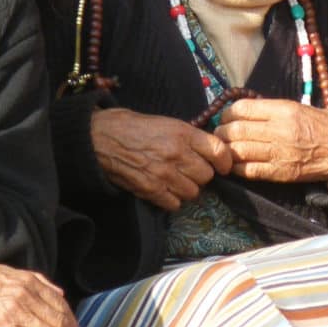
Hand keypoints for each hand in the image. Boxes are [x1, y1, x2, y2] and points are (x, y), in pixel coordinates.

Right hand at [91, 108, 231, 210]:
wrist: (102, 137)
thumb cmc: (134, 126)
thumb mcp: (167, 123)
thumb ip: (190, 137)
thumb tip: (211, 151)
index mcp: (183, 133)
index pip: (219, 152)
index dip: (225, 161)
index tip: (223, 166)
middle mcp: (176, 153)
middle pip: (206, 176)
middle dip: (200, 175)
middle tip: (189, 170)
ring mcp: (164, 173)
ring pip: (193, 192)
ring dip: (186, 188)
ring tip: (174, 179)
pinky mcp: (150, 189)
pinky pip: (175, 204)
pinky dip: (171, 199)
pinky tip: (163, 189)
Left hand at [213, 99, 327, 185]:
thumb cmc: (324, 125)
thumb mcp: (298, 108)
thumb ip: (270, 110)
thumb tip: (242, 113)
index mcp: (284, 110)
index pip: (242, 109)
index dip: (227, 113)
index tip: (226, 117)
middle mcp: (280, 131)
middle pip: (236, 131)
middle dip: (222, 133)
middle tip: (220, 135)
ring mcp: (280, 153)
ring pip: (238, 151)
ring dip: (226, 151)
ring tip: (225, 150)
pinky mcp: (281, 173)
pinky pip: (249, 171)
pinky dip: (237, 168)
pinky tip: (235, 165)